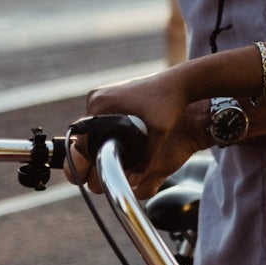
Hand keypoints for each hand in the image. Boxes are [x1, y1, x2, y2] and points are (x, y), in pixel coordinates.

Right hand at [69, 68, 192, 193]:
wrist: (181, 82)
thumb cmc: (171, 102)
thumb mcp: (159, 132)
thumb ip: (146, 159)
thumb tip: (134, 182)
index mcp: (101, 103)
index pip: (84, 140)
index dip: (93, 156)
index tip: (106, 165)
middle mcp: (97, 97)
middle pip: (87, 134)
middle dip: (98, 149)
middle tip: (114, 159)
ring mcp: (103, 93)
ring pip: (94, 127)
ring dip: (102, 139)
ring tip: (118, 150)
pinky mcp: (111, 93)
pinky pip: (102, 117)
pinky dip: (108, 128)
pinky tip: (121, 138)